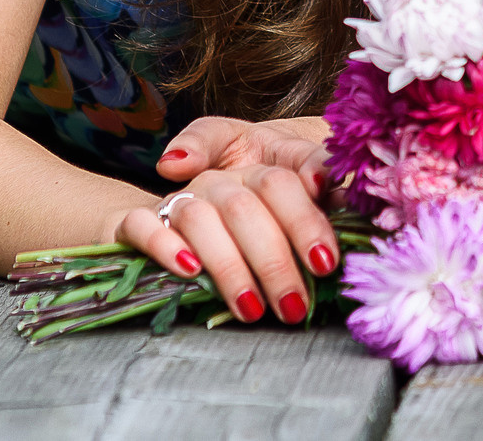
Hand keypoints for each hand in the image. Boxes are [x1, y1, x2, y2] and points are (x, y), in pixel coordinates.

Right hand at [107, 116, 337, 324]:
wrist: (151, 228)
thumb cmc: (229, 231)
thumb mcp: (272, 224)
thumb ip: (307, 218)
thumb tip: (350, 212)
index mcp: (254, 174)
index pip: (284, 185)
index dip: (307, 222)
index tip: (326, 263)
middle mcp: (216, 181)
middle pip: (246, 206)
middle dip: (274, 260)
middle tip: (295, 307)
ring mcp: (174, 199)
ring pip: (200, 217)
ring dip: (229, 266)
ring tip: (252, 309)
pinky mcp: (132, 223)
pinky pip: (143, 225)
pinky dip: (165, 245)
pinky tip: (189, 271)